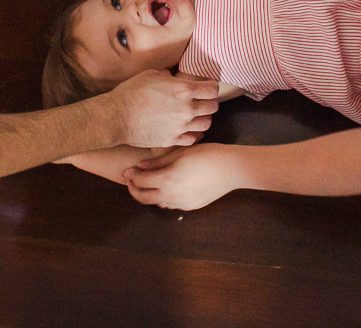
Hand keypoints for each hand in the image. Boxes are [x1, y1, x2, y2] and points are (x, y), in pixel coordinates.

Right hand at [105, 70, 218, 147]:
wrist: (116, 117)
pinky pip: (192, 139)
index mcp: (183, 90)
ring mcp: (180, 127)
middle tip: (203, 101)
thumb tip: (170, 77)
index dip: (211, 87)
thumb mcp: (149, 75)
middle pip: (213, 107)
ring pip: (206, 124)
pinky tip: (186, 129)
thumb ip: (165, 76)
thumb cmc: (130, 93)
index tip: (207, 87)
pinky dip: (192, 134)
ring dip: (203, 119)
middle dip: (210, 102)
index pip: (212, 89)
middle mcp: (186, 109)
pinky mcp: (171, 140)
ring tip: (196, 116)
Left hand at [124, 143, 239, 209]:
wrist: (232, 169)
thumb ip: (158, 161)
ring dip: (150, 194)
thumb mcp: (181, 153)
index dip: (132, 175)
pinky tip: (168, 187)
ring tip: (149, 183)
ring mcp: (182, 203)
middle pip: (144, 198)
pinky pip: (172, 204)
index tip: (128, 171)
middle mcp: (172, 195)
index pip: (141, 180)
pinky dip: (165, 197)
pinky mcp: (192, 206)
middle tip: (131, 181)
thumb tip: (139, 166)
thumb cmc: (208, 155)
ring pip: (158, 202)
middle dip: (134, 190)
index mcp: (168, 179)